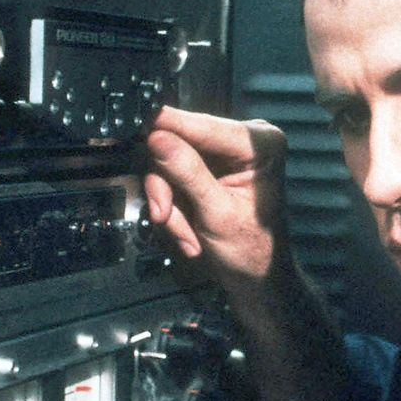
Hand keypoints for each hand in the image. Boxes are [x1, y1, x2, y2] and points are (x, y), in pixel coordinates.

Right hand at [144, 106, 287, 281]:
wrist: (255, 278)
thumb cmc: (250, 250)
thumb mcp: (217, 213)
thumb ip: (188, 173)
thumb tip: (157, 137)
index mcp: (259, 143)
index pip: (205, 125)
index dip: (168, 123)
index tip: (140, 122)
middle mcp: (242, 140)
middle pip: (181, 142)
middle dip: (168, 185)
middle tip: (163, 215)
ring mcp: (223, 154)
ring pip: (169, 162)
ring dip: (170, 203)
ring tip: (187, 236)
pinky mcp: (206, 168)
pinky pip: (172, 177)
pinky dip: (173, 207)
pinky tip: (189, 232)